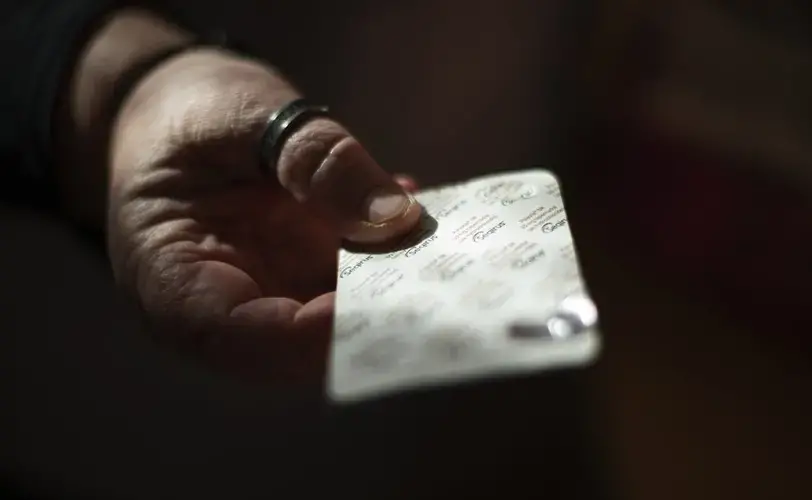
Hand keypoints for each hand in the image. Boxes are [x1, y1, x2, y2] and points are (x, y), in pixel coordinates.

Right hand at [106, 48, 420, 385]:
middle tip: (440, 278)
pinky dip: (390, 257)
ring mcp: (268, 295)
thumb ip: (314, 160)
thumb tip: (394, 216)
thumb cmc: (188, 114)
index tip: (383, 302)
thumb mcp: (244, 116)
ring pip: (338, 323)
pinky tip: (416, 215)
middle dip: (372, 318)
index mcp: (173, 278)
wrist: (174, 111)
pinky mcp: (301, 278)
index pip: (238, 336)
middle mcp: (224, 305)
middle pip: (300, 347)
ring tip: (441, 245)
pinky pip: (353, 285)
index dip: (311, 335)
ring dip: (394, 289)